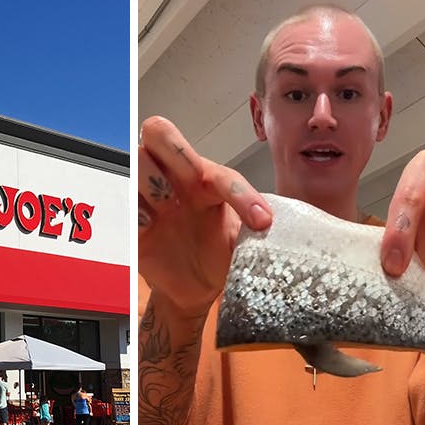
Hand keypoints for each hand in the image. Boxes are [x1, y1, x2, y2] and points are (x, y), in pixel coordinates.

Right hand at [138, 116, 273, 315]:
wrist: (194, 291)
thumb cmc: (219, 257)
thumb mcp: (245, 244)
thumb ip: (260, 230)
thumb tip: (298, 233)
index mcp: (206, 181)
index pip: (222, 172)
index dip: (242, 195)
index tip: (261, 224)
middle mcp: (176, 182)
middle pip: (159, 133)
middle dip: (173, 150)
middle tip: (190, 182)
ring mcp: (151, 200)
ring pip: (137, 161)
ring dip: (151, 181)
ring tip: (165, 210)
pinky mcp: (134, 224)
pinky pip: (126, 203)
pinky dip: (137, 211)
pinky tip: (149, 227)